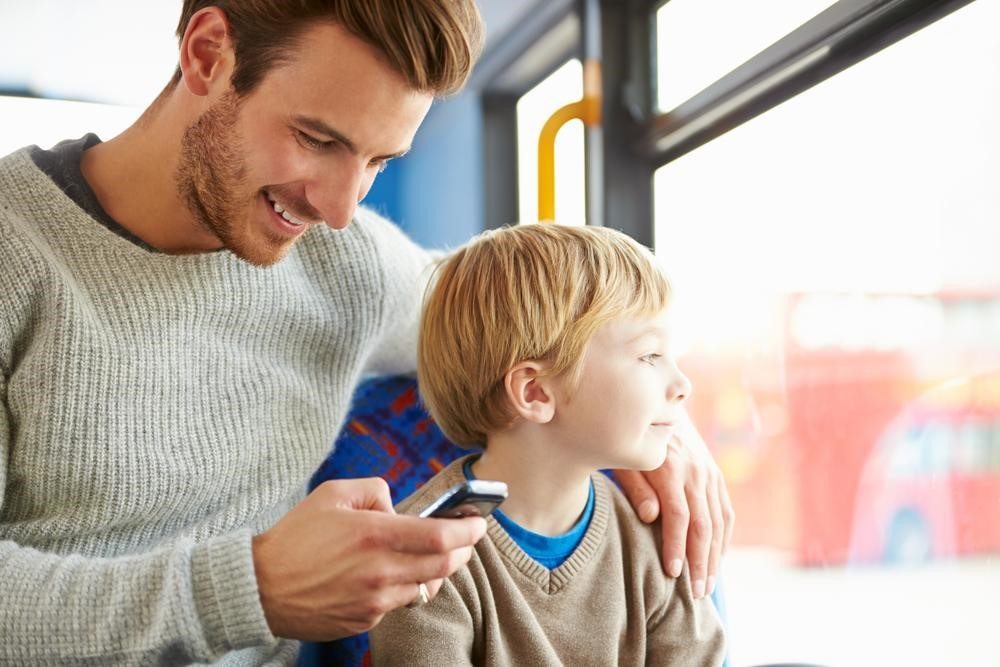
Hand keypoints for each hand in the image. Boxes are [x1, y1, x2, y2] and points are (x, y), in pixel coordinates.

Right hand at [251, 477, 486, 639]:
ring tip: (429, 556)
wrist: (260, 588)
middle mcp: (380, 571)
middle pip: (445, 565)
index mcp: (375, 535)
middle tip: (466, 539)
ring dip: (437, 571)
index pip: (441, 537)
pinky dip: (405, 587)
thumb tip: (397, 506)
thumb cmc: (295, 537)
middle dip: (463, 550)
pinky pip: (399, 603)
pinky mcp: (366, 622)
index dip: (469, 530)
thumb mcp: (332, 494)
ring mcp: (375, 601)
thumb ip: (374, 490)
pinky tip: (390, 575)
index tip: (479, 522)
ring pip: (426, 587)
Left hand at [615, 411, 733, 597]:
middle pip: (703, 524)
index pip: (678, 515)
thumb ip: (637, 488)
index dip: (676, 545)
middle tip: (695, 593)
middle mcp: (696, 471)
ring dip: (715, 557)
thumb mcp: (625, 460)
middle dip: (700, 562)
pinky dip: (723, 539)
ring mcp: (710, 474)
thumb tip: (651, 517)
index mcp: (670, 467)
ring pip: (718, 522)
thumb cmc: (632, 441)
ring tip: (707, 586)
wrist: (660, 410)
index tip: (672, 572)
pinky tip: (716, 560)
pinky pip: (725, 513)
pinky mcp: (717, 477)